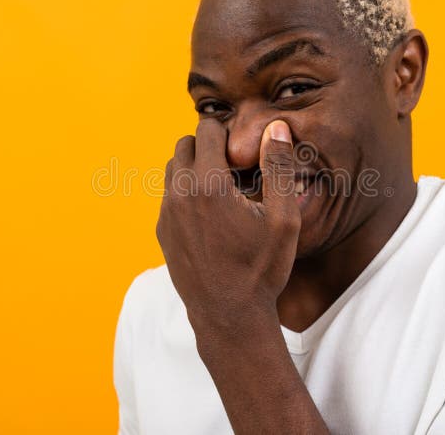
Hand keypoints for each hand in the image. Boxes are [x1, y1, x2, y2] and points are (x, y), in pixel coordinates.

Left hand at [156, 118, 300, 339]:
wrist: (229, 316)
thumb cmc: (261, 269)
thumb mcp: (282, 218)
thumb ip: (278, 167)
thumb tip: (276, 127)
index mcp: (209, 184)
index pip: (207, 129)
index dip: (228, 134)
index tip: (244, 156)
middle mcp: (180, 194)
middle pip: (184, 144)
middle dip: (208, 147)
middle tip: (234, 170)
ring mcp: (166, 213)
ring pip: (172, 168)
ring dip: (194, 168)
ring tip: (223, 191)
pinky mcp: (162, 231)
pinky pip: (169, 196)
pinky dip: (186, 193)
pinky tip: (211, 216)